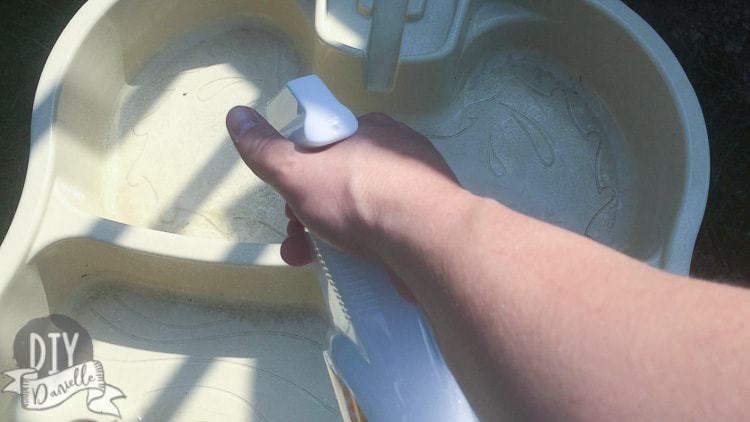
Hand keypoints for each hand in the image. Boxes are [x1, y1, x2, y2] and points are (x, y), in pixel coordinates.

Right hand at [226, 106, 459, 265]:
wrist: (428, 239)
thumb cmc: (357, 197)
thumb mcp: (296, 170)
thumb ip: (264, 149)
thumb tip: (236, 115)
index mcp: (370, 129)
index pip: (324, 147)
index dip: (298, 177)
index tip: (288, 205)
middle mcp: (398, 154)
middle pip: (341, 183)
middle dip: (309, 215)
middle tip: (297, 243)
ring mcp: (419, 191)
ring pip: (363, 212)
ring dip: (331, 238)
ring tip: (315, 264)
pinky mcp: (432, 225)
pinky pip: (390, 233)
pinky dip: (366, 249)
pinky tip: (354, 269)